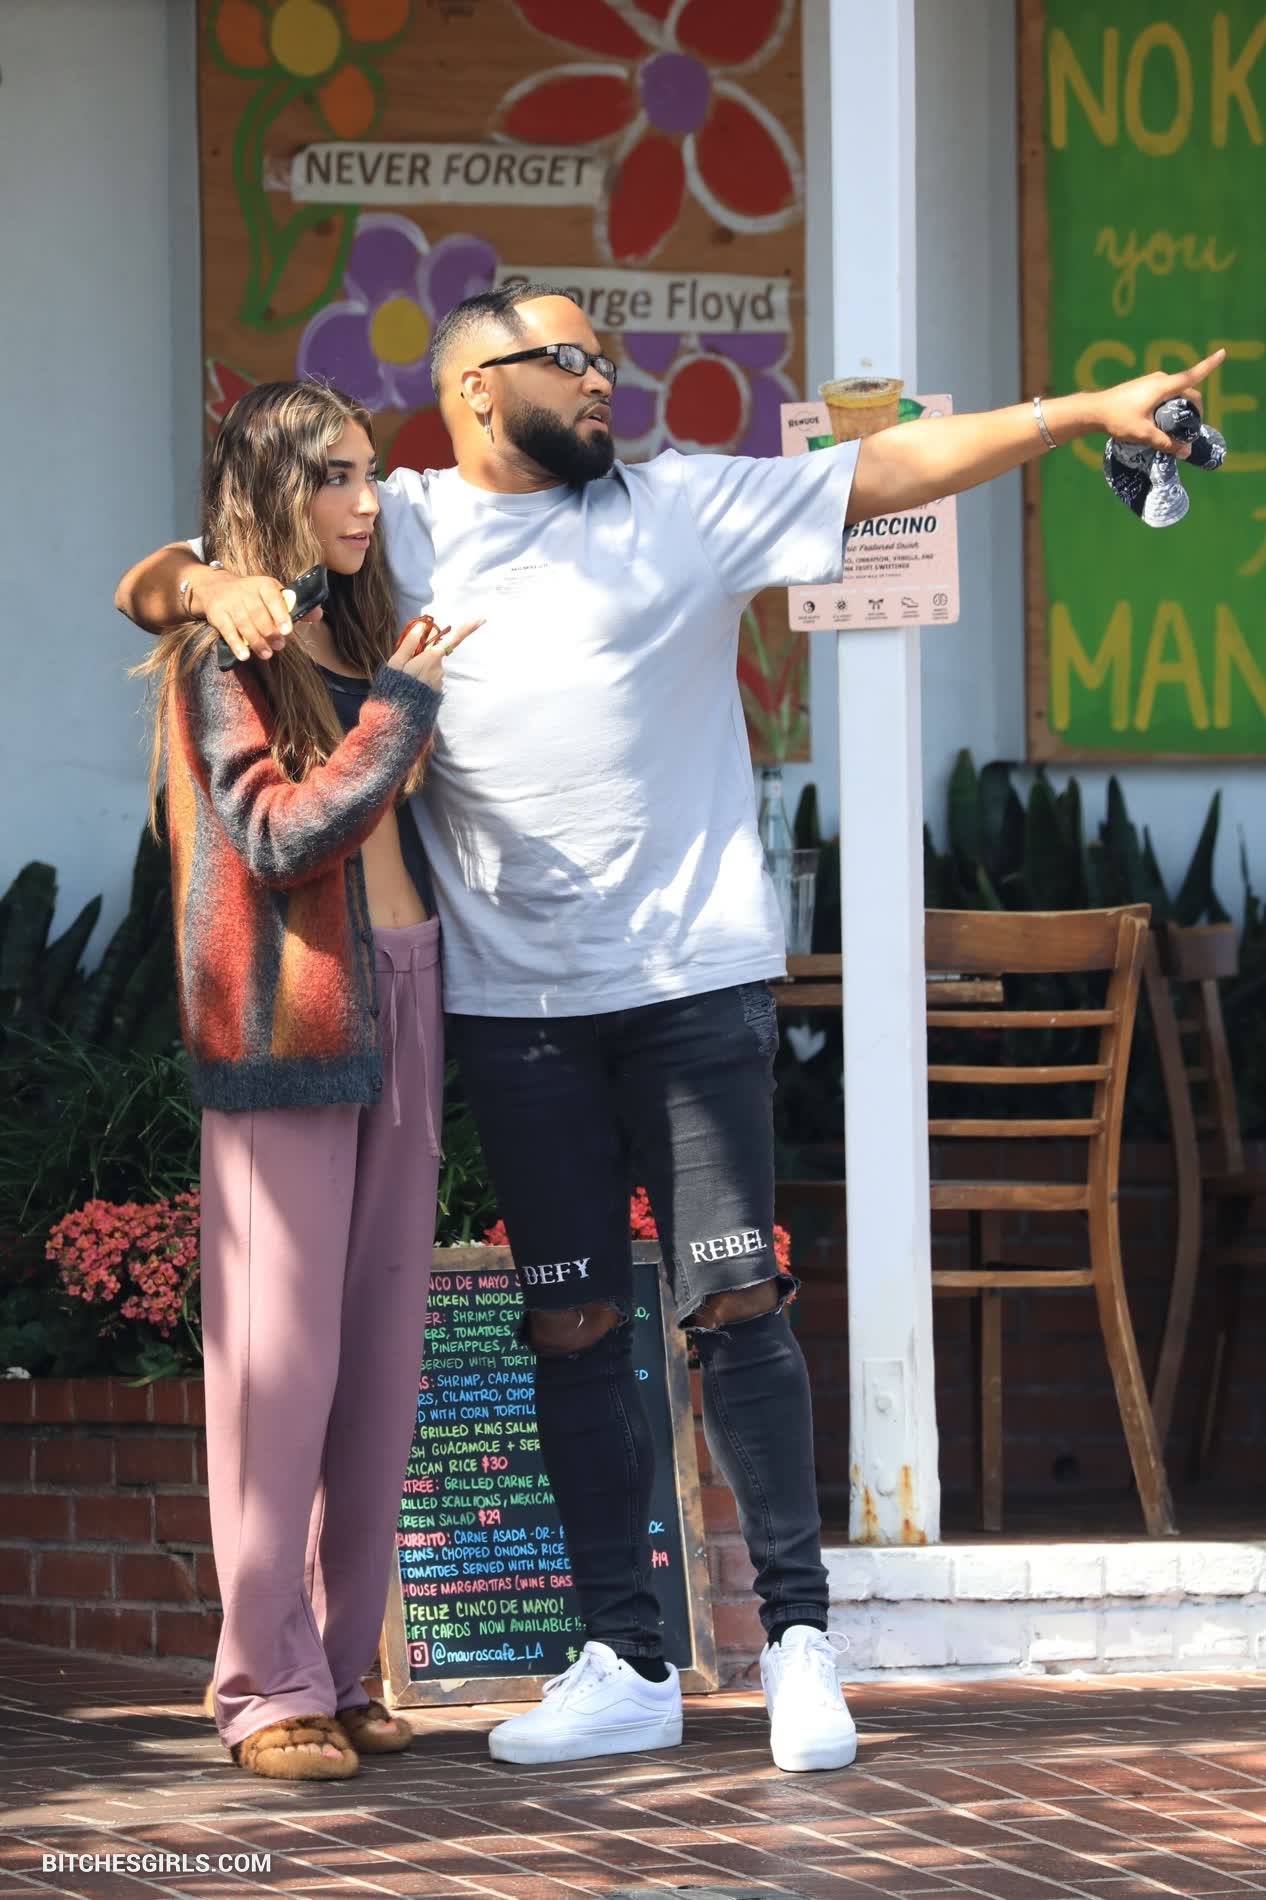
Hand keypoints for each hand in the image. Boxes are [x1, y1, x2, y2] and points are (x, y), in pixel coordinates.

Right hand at [193, 568, 292, 661]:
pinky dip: (236, 644)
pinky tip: (244, 655)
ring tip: (266, 654)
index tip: (287, 631)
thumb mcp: (272, 594)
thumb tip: (317, 614)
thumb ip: (293, 606)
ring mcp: (230, 603)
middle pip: (258, 614)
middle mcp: (246, 592)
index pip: (272, 598)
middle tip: (279, 646)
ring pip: (244, 624)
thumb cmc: (253, 596)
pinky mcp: (217, 614)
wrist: (216, 588)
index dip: (280, 614)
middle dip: (270, 633)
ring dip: (256, 642)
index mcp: (264, 585)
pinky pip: (227, 631)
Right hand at [389, 613, 483, 689]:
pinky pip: (428, 677)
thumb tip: (421, 627)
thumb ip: (409, 643)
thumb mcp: (396, 663)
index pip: (453, 639)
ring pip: (430, 665)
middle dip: (421, 653)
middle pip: (434, 652)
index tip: (482, 618)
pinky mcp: (436, 691)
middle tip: (403, 664)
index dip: (467, 628)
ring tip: (403, 679)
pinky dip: (420, 677)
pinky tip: (409, 686)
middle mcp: (439, 669)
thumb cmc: (395, 687)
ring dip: (418, 667)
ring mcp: (439, 681)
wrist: (400, 717)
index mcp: (431, 658)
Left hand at [1092, 350, 1224, 454]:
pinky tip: (1162, 422)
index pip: (1193, 375)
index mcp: (1164, 386)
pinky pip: (1165, 394)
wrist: (1093, 410)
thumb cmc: (1118, 419)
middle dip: (1194, 408)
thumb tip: (1186, 452)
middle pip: (1187, 391)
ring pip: (1175, 393)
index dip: (1210, 364)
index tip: (1223, 352)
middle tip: (1191, 431)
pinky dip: (1170, 405)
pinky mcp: (1143, 387)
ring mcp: (1151, 382)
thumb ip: (1166, 443)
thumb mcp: (1144, 434)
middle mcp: (1160, 379)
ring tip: (1175, 429)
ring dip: (1181, 408)